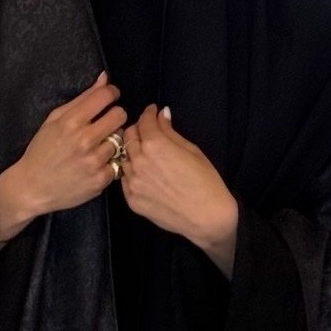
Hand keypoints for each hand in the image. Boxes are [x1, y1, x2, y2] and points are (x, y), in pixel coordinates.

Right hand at [0, 69, 128, 229]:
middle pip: (120, 115)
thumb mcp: (54, 120)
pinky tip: (96, 163)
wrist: (32, 187)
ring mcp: (94, 161)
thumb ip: (82, 98)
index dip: (111, 94)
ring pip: (121, 139)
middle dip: (114, 116)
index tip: (108, 99)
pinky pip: (118, 162)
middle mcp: (85, 140)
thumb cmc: (41, 151)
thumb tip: (105, 78)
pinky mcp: (100, 179)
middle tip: (104, 124)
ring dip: (112, 141)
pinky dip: (110, 162)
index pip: (106, 96)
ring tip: (96, 147)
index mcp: (72, 121)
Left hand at [119, 104, 238, 265]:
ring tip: (146, 154)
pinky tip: (144, 174)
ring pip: (124, 158)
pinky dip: (132, 172)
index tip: (152, 112)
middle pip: (129, 137)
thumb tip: (161, 115)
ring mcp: (132, 182)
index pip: (143, 121)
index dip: (149, 113)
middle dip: (138, 130)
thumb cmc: (206, 181)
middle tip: (149, 132)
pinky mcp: (131, 200)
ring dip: (132, 152)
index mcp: (155, 145)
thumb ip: (170, 131)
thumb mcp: (191, 150)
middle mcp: (138, 161)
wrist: (207, 217)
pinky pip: (125, 179)